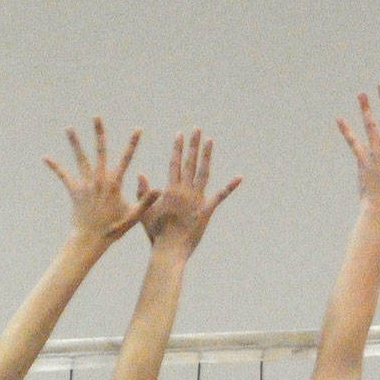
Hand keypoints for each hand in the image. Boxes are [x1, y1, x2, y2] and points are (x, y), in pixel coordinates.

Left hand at [45, 117, 157, 243]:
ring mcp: (85, 183)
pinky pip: (63, 175)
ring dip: (74, 143)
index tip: (137, 130)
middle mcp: (99, 179)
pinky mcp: (74, 190)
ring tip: (69, 128)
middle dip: (99, 133)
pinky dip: (55, 167)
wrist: (91, 238)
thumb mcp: (134, 216)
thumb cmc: (114, 228)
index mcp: (115, 183)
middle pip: (100, 151)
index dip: (132, 143)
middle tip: (96, 117)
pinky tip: (46, 158)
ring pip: (80, 158)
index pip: (126, 158)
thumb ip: (146, 201)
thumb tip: (160, 188)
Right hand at [137, 129, 240, 254]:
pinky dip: (230, 187)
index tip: (179, 134)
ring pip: (204, 173)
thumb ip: (143, 192)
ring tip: (210, 141)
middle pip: (190, 163)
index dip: (177, 148)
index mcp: (170, 189)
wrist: (170, 250)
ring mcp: (197, 200)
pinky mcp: (207, 211)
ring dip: (207, 156)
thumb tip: (140, 174)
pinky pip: (220, 196)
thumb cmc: (156, 233)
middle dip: (193, 145)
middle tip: (197, 129)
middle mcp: (185, 191)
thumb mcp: (144, 211)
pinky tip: (239, 177)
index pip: (174, 163)